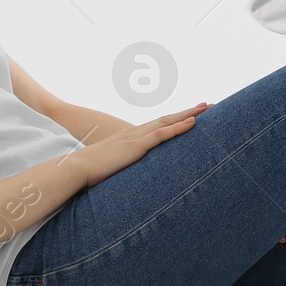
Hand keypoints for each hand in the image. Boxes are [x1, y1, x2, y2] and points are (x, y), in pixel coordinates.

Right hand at [74, 102, 206, 186]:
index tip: (191, 115)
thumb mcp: (113, 169)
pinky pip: (162, 134)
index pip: (158, 125)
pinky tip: (193, 123)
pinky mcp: (136, 146)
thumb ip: (123, 170)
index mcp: (130, 138)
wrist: (76, 169)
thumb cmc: (91, 173)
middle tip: (208, 105)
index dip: (175, 119)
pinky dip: (178, 128)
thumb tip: (130, 180)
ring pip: (168, 122)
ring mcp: (136, 138)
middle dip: (189, 111)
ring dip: (190, 115)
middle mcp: (135, 133)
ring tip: (208, 108)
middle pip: (167, 118)